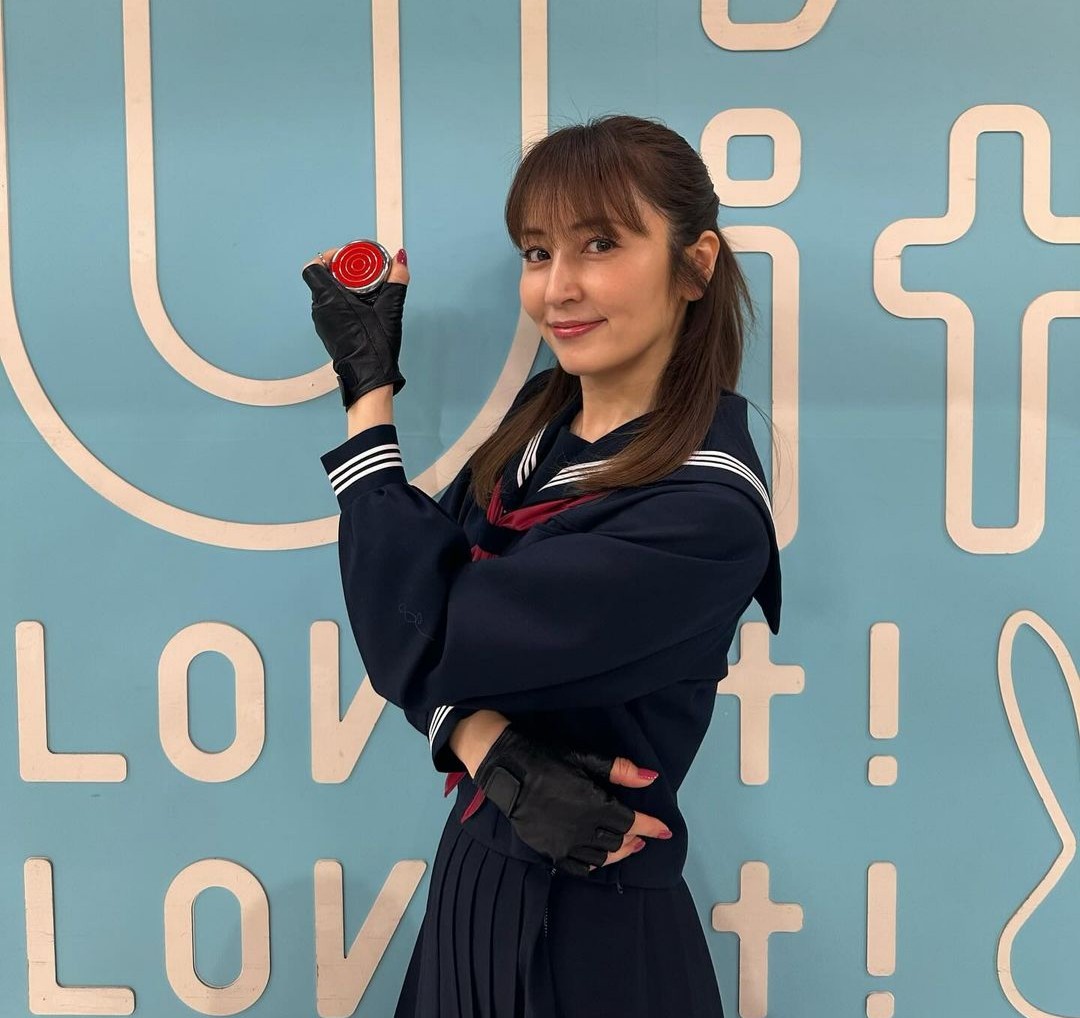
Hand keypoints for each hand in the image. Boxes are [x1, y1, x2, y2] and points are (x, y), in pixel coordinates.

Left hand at [300, 247, 409, 408]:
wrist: (369, 378)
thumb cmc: (374, 348)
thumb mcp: (389, 309)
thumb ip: (396, 281)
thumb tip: (400, 262)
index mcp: (329, 299)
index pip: (314, 267)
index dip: (329, 257)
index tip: (347, 257)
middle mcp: (320, 310)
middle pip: (322, 278)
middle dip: (342, 270)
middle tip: (361, 270)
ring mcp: (323, 323)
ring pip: (327, 294)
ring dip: (343, 287)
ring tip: (365, 288)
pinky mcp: (330, 333)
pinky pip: (332, 309)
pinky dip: (344, 302)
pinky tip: (363, 307)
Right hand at [472, 723, 673, 877]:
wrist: (506, 770)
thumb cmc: (547, 757)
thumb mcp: (584, 757)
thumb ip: (620, 771)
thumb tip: (650, 779)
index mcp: (595, 805)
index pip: (633, 822)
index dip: (652, 827)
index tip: (666, 830)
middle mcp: (583, 830)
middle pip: (619, 841)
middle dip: (635, 838)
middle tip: (643, 835)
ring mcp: (565, 844)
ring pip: (602, 857)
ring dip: (618, 851)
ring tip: (626, 845)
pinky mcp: (549, 851)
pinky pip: (578, 867)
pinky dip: (593, 864)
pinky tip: (598, 856)